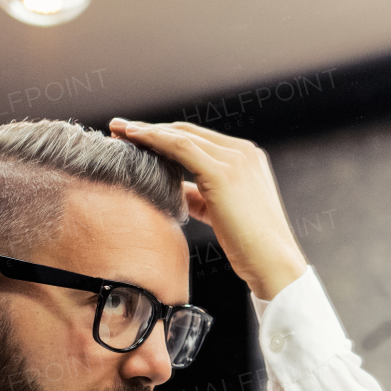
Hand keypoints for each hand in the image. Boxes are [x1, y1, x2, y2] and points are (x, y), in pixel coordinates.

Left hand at [108, 118, 307, 299]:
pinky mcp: (223, 172)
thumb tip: (175, 190)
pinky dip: (154, 140)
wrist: (273, 262)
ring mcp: (235, 159)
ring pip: (181, 135)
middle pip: (187, 131)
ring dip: (146, 131)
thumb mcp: (220, 211)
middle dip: (150, 128)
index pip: (199, 138)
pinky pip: (180, 147)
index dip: (165, 135)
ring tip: (118, 132)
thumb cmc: (249, 245)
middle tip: (118, 128)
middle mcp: (243, 151)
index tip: (136, 137)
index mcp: (247, 158)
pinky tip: (133, 140)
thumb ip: (199, 196)